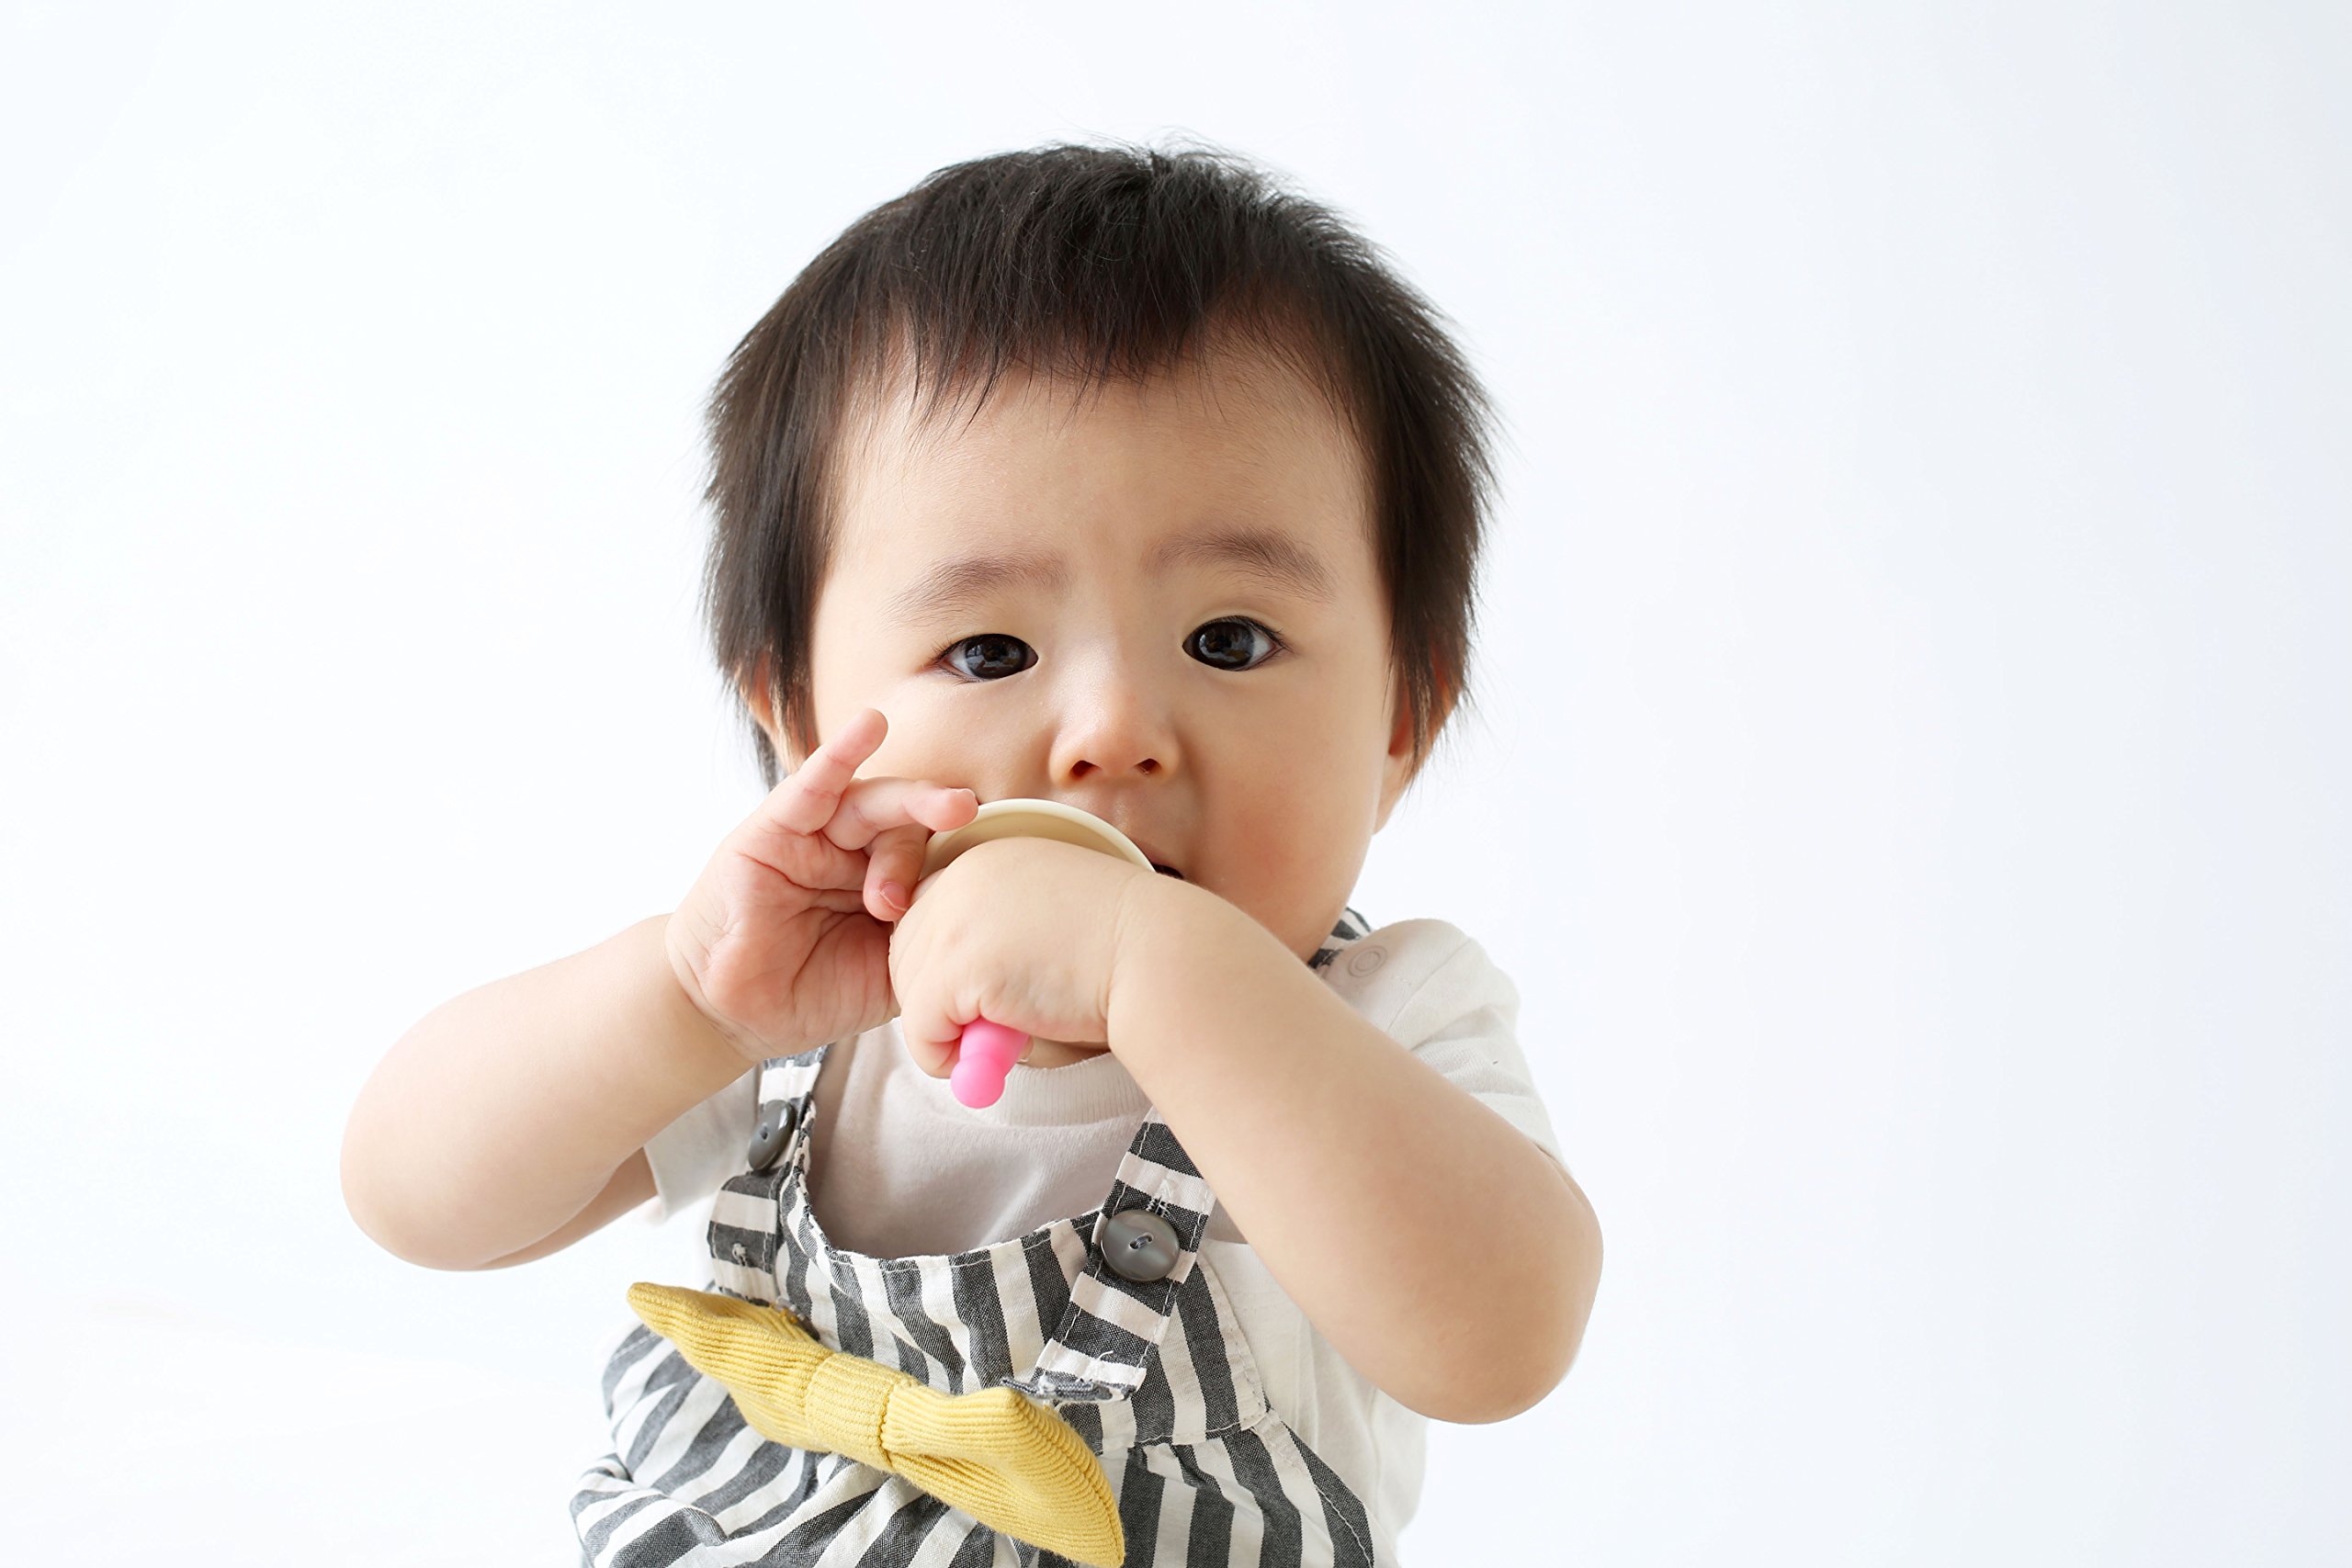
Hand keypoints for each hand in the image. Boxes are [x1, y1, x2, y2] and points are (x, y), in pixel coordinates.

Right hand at [666, 707, 977, 1062]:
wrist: (736, 1014)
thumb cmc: (813, 991)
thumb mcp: (890, 972)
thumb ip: (931, 944)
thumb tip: (997, 936)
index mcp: (887, 882)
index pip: (932, 855)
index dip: (959, 860)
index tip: (994, 871)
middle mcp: (853, 853)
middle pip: (907, 824)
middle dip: (940, 821)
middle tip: (966, 817)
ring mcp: (814, 839)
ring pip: (870, 805)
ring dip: (913, 799)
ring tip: (950, 805)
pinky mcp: (771, 831)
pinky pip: (811, 788)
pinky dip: (840, 755)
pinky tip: (870, 725)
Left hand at [886, 836, 1162, 1077]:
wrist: (1157, 956)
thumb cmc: (1122, 947)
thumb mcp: (1048, 913)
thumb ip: (1001, 931)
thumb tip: (961, 988)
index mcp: (987, 856)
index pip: (927, 915)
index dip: (945, 965)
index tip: (980, 994)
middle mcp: (961, 877)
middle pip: (905, 951)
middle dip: (933, 998)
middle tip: (984, 1027)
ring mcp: (954, 920)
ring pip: (907, 992)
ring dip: (941, 1029)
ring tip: (996, 1041)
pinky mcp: (956, 969)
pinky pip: (920, 1030)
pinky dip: (942, 1057)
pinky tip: (985, 1060)